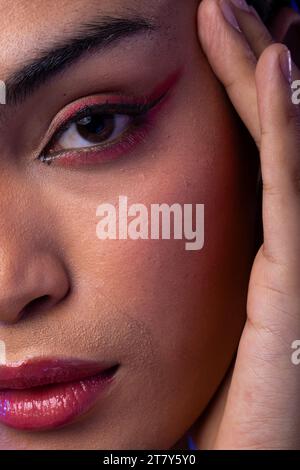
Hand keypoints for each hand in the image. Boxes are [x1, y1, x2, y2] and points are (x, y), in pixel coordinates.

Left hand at [197, 0, 299, 448]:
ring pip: (280, 143)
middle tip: (219, 6)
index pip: (247, 145)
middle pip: (264, 130)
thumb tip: (167, 204)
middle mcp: (283, 233)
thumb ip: (194, 256)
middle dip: (245, 62)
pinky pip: (291, 186)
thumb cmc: (218, 391)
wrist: (246, 448)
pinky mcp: (297, 274)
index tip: (216, 38)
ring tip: (233, 14)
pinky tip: (278, 67)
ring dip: (260, 73)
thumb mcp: (196, 309)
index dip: (236, 87)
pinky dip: (289, 124)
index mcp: (254, 239)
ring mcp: (296, 250)